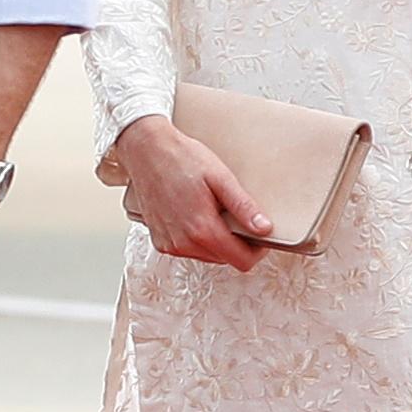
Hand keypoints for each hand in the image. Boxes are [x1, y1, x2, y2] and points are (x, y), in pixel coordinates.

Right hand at [116, 116, 271, 269]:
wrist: (146, 151)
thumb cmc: (181, 159)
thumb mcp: (220, 178)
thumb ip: (243, 207)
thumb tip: (265, 228)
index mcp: (202, 229)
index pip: (241, 260)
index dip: (257, 250)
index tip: (260, 232)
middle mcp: (184, 243)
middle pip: (225, 259)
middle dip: (237, 243)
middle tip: (235, 214)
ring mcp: (170, 245)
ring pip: (208, 256)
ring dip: (217, 241)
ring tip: (213, 211)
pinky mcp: (160, 241)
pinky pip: (189, 250)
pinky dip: (198, 238)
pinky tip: (195, 214)